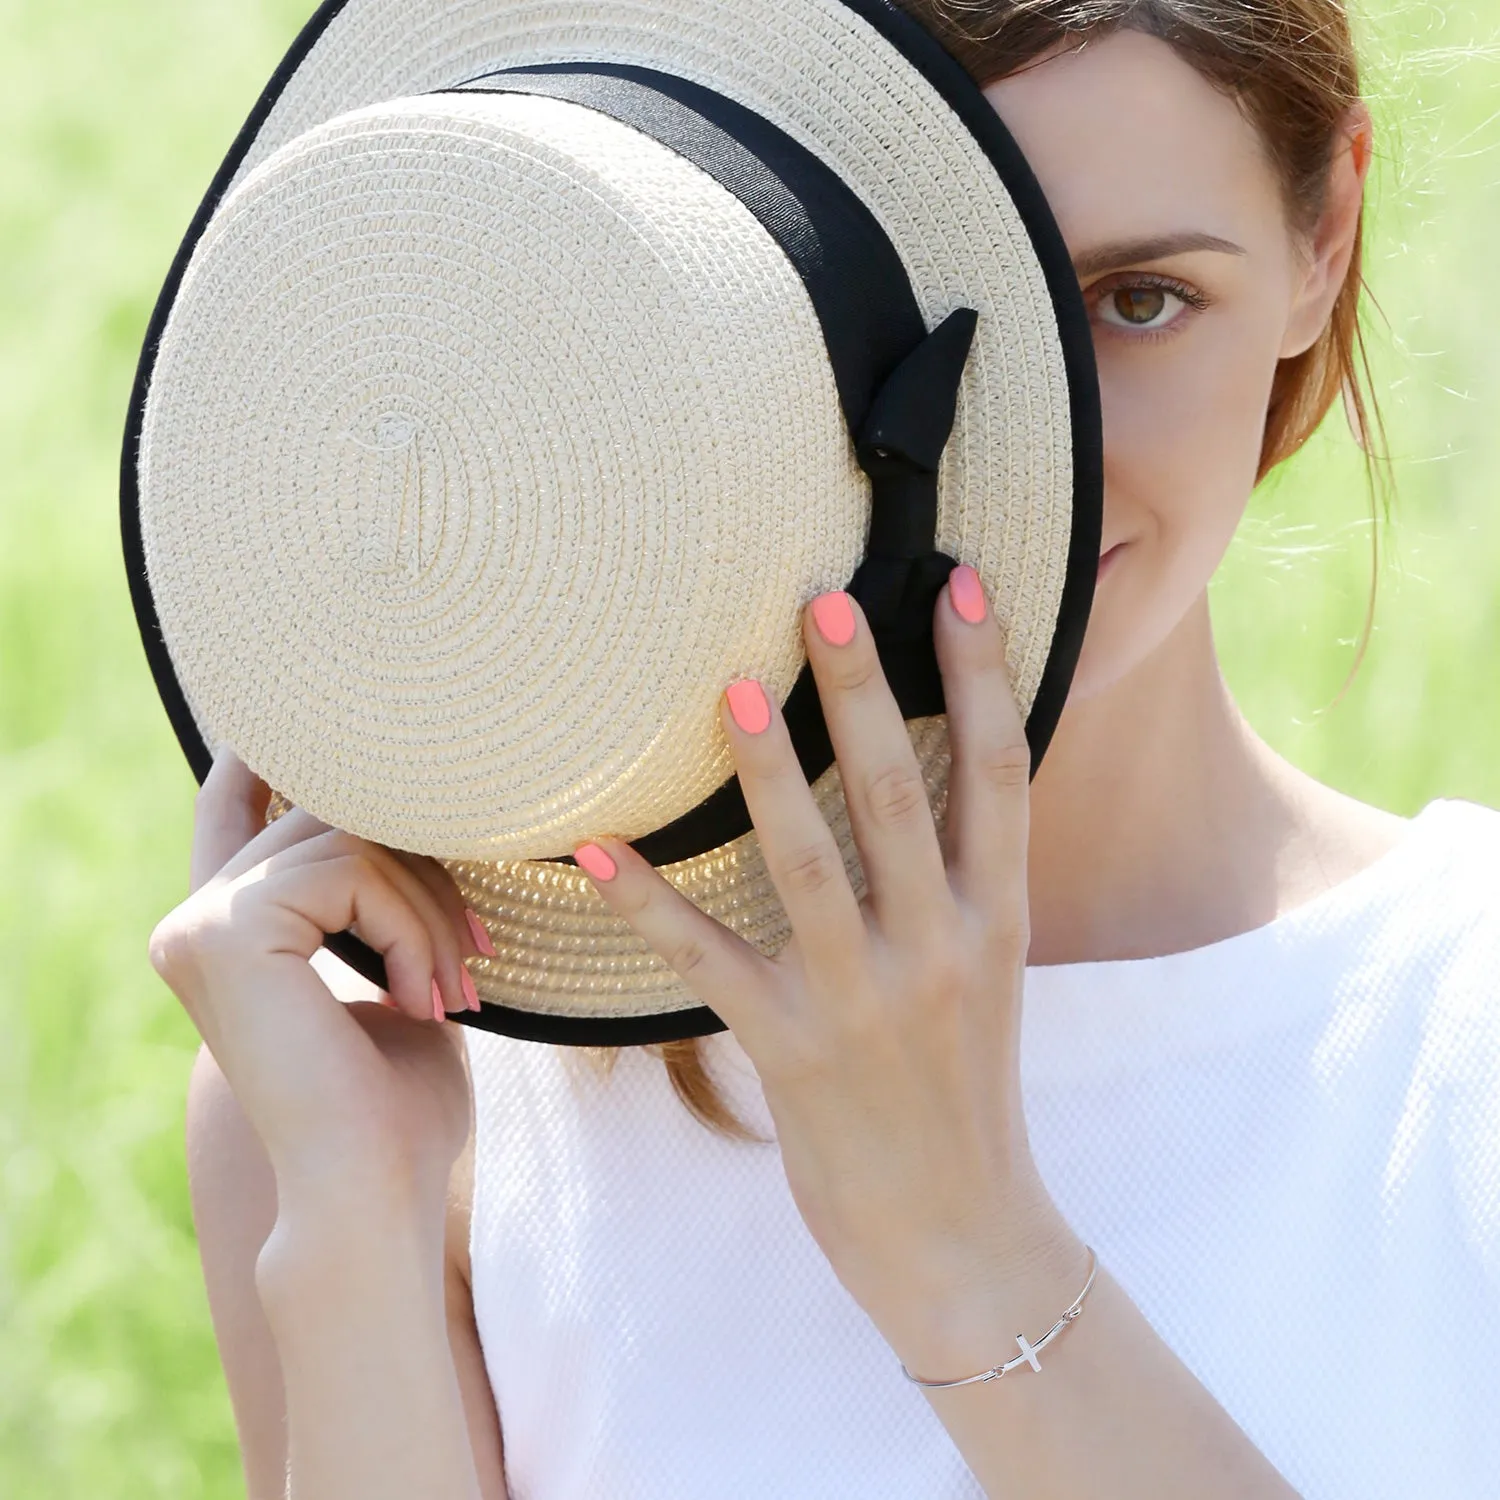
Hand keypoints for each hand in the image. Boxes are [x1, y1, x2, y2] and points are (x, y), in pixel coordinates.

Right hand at [151, 749, 483, 1205]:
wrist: (372, 1192)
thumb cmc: (397, 1108)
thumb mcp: (396, 982)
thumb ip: (382, 908)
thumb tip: (419, 829)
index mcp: (229, 934)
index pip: (234, 810)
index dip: (268, 757)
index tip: (304, 721)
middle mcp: (196, 918)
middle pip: (333, 819)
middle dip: (427, 876)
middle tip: (480, 961)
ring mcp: (201, 919)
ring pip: (355, 840)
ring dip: (435, 910)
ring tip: (460, 992)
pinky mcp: (230, 926)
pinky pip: (356, 869)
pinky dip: (416, 926)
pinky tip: (427, 999)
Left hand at [570, 567, 1082, 1370]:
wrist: (958, 1233)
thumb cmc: (961, 1086)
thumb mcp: (983, 970)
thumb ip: (952, 874)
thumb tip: (908, 770)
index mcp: (995, 916)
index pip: (1001, 770)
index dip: (985, 671)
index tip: (960, 581)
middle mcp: (938, 946)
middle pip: (898, 792)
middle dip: (864, 692)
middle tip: (823, 601)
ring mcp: (862, 999)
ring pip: (805, 862)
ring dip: (767, 769)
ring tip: (731, 684)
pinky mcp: (788, 1050)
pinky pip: (706, 961)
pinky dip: (647, 904)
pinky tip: (591, 849)